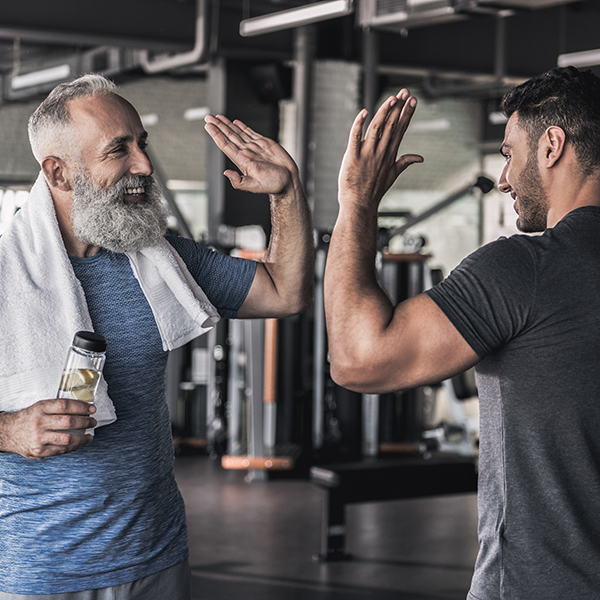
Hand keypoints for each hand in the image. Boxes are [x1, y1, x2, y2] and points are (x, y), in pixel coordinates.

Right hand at [0, 399, 96, 458]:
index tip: (92, 409)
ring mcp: (39, 438)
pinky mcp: (39, 451)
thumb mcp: (40, 407)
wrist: (8, 432)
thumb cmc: (29, 418)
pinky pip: (61, 450)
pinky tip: (79, 444)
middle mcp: (39, 422)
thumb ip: (58, 407)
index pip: (65, 405)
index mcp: (41, 408)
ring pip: (67, 438)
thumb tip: (83, 408)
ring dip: (83, 438)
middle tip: (93, 421)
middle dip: (85, 422)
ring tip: (90, 436)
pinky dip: (73, 447)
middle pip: (68, 422)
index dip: (82, 407)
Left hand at [204, 114, 298, 196]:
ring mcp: (255, 148)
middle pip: (229, 136)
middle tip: (208, 117)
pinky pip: (250, 133)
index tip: (209, 126)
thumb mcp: (255, 185)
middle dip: (218, 126)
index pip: (226, 145)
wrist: (288, 181)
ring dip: (227, 125)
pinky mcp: (264, 144)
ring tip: (217, 117)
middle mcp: (246, 153)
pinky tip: (235, 122)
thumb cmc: (273, 185)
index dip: (217, 135)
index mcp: (242, 161)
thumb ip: (239, 181)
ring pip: (238, 133)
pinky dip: (242, 127)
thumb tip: (226, 173)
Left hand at [338, 89, 423, 213]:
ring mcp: (367, 154)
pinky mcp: (353, 156)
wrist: (359, 205)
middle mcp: (380, 152)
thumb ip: (405, 162)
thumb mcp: (393, 175)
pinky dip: (359, 124)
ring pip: (377, 128)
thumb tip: (420, 157)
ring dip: (384, 112)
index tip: (413, 100)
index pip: (400, 129)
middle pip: (392, 125)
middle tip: (405, 92)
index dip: (406, 114)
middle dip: (399, 107)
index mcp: (390, 154)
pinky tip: (364, 112)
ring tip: (392, 98)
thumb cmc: (373, 191)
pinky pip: (355, 137)